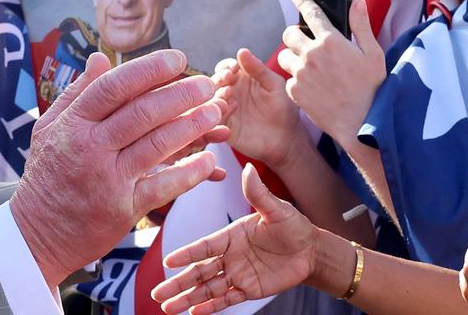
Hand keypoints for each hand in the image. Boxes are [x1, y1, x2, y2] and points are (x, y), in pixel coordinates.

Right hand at [10, 50, 225, 285]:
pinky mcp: (123, 209)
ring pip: (157, 144)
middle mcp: (89, 148)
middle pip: (142, 112)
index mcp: (73, 124)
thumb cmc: (48, 176)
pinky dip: (190, 172)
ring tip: (216, 112)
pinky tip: (210, 160)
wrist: (36, 235)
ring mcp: (107, 179)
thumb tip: (100, 57)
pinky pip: (163, 186)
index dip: (149, 69)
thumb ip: (77, 93)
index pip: (114, 87)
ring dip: (192, 126)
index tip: (178, 59)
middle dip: (180, 94)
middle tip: (207, 84)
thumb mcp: (49, 129)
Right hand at [153, 163, 316, 313]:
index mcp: (231, 235)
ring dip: (188, 298)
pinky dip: (210, 307)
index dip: (187, 254)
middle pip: (199, 271)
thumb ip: (258, 193)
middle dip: (178, 282)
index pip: (204, 246)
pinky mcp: (249, 290)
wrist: (311, 251)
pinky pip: (226, 300)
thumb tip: (247, 168)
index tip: (168, 261)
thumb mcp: (277, 209)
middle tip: (156, 294)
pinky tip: (194, 312)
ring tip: (167, 308)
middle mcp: (230, 256)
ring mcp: (238, 274)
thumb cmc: (293, 226)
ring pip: (207, 288)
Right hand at [213, 48, 305, 169]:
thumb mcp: (273, 85)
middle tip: (228, 78)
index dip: (227, 66)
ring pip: (212, 99)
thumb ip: (258, 69)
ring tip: (229, 93)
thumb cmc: (283, 107)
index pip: (225, 68)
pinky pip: (215, 118)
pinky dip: (219, 112)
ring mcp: (226, 110)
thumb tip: (241, 50)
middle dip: (219, 78)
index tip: (234, 67)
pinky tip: (231, 108)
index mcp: (240, 79)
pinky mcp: (225, 127)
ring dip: (217, 94)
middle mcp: (229, 92)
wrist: (286, 138)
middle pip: (215, 82)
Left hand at [278, 0, 385, 143]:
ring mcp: (301, 74)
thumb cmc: (372, 88)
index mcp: (331, 41)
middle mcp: (312, 55)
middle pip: (289, 34)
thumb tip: (357, 2)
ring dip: (294, 57)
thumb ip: (361, 26)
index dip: (301, 0)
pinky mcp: (295, 91)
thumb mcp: (373, 54)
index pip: (310, 12)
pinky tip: (312, 86)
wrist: (361, 123)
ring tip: (309, 67)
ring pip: (284, 56)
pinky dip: (296, 80)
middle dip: (295, 34)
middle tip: (306, 42)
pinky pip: (288, 78)